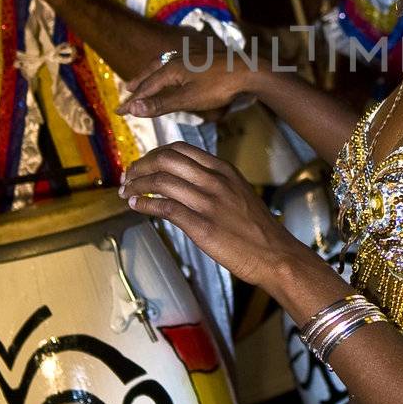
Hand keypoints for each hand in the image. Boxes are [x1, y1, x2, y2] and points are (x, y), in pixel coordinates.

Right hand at [117, 43, 257, 119]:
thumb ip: (161, 105)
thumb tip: (133, 108)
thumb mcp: (188, 100)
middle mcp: (178, 59)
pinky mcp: (203, 57)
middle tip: (127, 91)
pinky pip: (178, 62)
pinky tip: (176, 73)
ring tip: (147, 79)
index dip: (132, 102)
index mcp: (171, 69)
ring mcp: (192, 56)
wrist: (248, 70)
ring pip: (166, 65)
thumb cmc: (219, 87)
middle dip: (140, 82)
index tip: (119, 112)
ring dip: (153, 73)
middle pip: (153, 71)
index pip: (146, 88)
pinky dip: (169, 69)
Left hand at [120, 141, 293, 285]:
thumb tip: (181, 182)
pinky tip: (137, 206)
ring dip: (137, 185)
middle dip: (140, 166)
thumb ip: (212, 182)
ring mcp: (209, 202)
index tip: (143, 165)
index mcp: (223, 169)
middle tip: (128, 177)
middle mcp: (215, 180)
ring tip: (127, 193)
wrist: (275, 254)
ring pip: (161, 181)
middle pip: (166, 159)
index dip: (154, 154)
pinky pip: (165, 208)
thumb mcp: (238, 192)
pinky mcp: (202, 226)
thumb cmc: (256, 228)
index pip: (180, 149)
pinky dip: (145, 204)